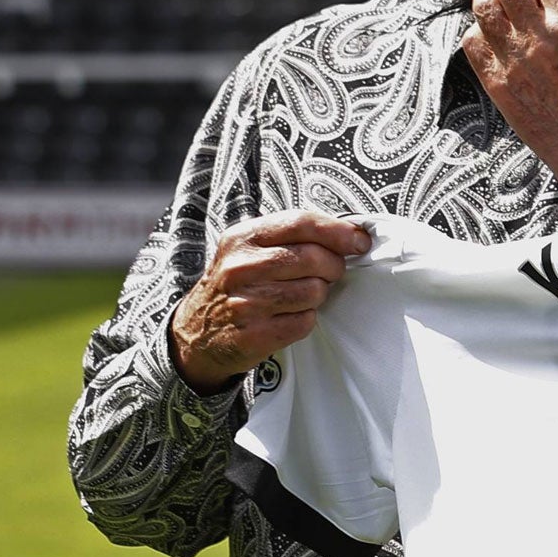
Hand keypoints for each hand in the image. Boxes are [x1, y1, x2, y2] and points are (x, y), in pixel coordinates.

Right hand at [170, 211, 371, 391]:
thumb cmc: (238, 285)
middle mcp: (240, 267)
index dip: (338, 231)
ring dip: (319, 294)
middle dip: (334, 266)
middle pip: (313, 257)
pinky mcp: (255, 334)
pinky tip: (289, 316)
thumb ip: (292, 237)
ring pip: (314, 291)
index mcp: (242, 238)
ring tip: (301, 295)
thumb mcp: (250, 250)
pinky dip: (306, 319)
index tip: (360, 241)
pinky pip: (305, 322)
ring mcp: (246, 302)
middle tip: (329, 273)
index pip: (300, 222)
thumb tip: (351, 234)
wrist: (198, 332)